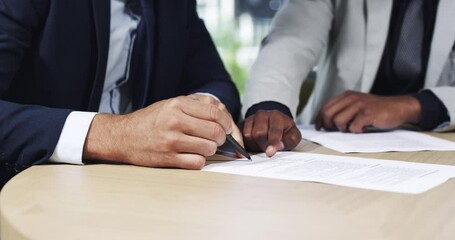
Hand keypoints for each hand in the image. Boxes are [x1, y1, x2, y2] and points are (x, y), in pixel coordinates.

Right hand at [83, 95, 235, 169]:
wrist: (123, 136)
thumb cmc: (151, 120)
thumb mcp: (171, 105)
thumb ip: (196, 106)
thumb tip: (224, 115)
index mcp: (178, 104)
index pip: (216, 113)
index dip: (227, 123)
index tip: (228, 129)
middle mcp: (175, 120)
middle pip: (216, 132)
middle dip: (222, 138)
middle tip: (218, 140)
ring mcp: (171, 140)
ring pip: (209, 148)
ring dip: (210, 150)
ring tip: (202, 147)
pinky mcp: (168, 158)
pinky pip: (197, 163)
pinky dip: (199, 161)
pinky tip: (192, 156)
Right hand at [240, 110, 300, 156]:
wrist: (275, 123)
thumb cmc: (285, 131)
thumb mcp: (293, 136)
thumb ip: (289, 141)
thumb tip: (278, 146)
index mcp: (276, 116)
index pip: (274, 129)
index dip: (272, 142)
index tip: (270, 153)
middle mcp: (262, 114)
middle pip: (258, 133)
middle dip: (263, 145)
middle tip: (267, 151)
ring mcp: (251, 118)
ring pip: (247, 135)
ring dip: (254, 145)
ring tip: (261, 146)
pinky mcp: (242, 124)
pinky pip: (240, 136)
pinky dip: (245, 143)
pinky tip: (253, 144)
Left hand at [315, 91, 420, 132]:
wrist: (399, 107)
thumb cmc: (376, 110)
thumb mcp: (357, 106)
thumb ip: (343, 110)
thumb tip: (325, 124)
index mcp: (346, 96)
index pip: (325, 107)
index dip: (320, 119)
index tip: (320, 128)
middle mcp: (351, 98)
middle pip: (328, 114)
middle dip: (329, 126)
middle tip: (338, 130)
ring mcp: (359, 105)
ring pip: (338, 121)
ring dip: (343, 129)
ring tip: (353, 128)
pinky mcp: (368, 113)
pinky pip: (353, 127)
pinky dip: (356, 131)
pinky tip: (363, 129)